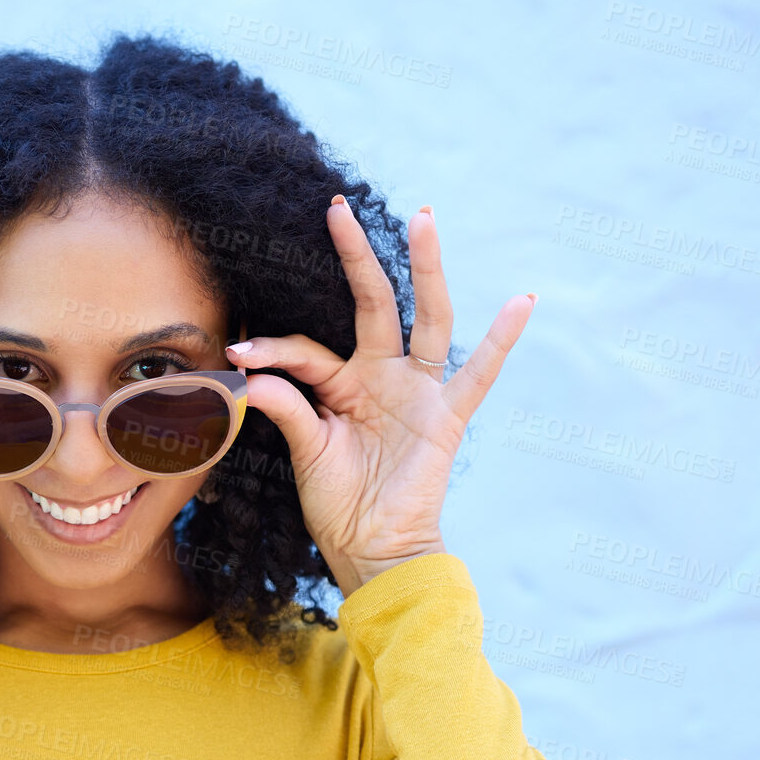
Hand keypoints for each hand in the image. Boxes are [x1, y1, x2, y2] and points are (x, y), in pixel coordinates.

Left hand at [232, 197, 533, 598]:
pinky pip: (479, 374)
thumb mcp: (306, 453)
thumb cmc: (338, 503)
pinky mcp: (446, 415)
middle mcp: (381, 375)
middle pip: (373, 303)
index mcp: (341, 383)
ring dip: (425, 269)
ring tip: (423, 220)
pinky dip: (501, 340)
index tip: (237, 353)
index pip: (307, 350)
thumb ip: (286, 410)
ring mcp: (417, 390)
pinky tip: (523, 301)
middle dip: (356, 257)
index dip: (273, 350)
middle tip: (337, 209)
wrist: (374, 550)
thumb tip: (249, 379)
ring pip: (424, 318)